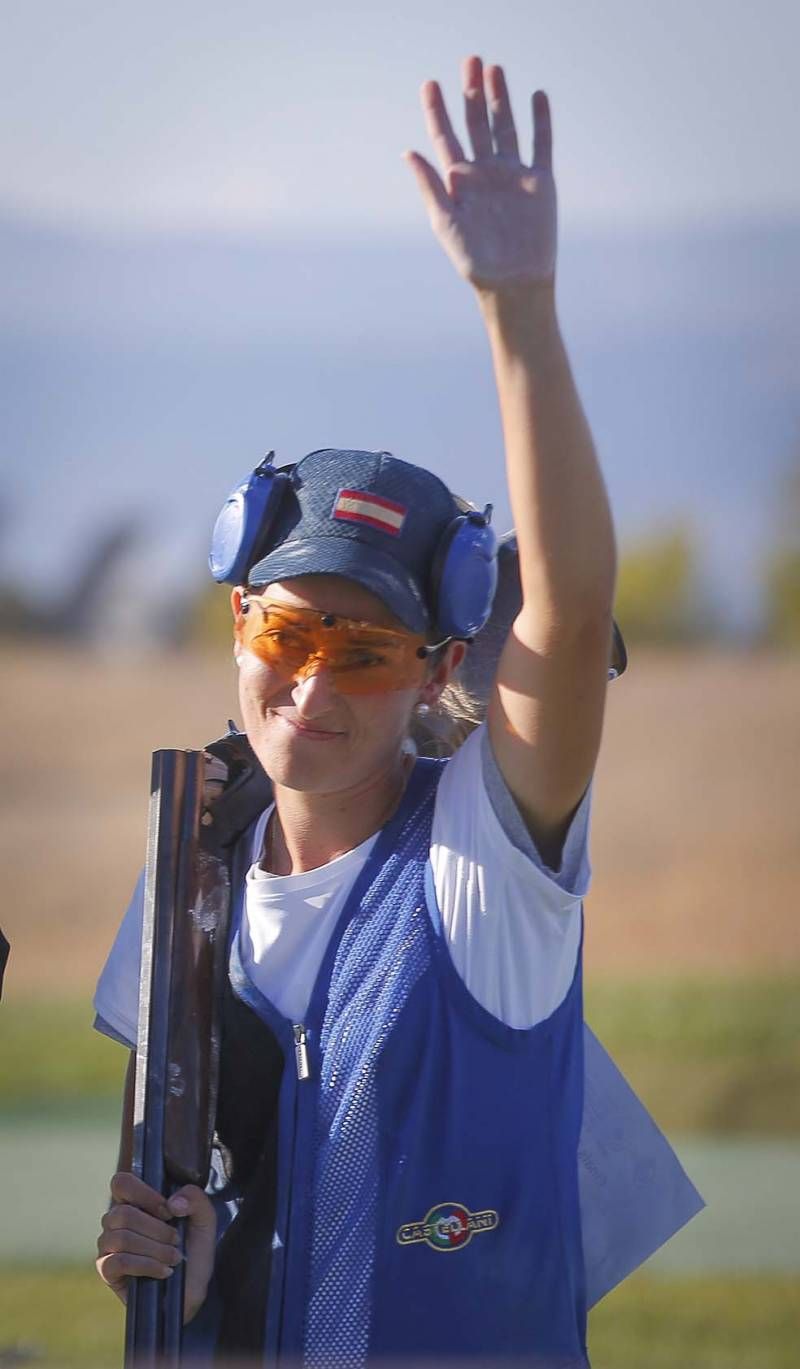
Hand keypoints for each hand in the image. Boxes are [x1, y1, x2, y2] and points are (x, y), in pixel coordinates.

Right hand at [96, 1173, 216, 1323]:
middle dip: (156, 1229)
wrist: (191, 1290)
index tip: (168, 1212)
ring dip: (154, 1249)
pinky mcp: (107, 1270)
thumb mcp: (204, 1219)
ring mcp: (108, 1245)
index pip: (121, 1183)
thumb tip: (172, 1203)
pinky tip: (163, 1272)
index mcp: (136, 1202)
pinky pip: (117, 1262)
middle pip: (123, 1213)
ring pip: (121, 1238)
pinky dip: (145, 1265)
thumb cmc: (193, 1250)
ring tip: (174, 1258)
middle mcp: (116, 1221)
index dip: (144, 1194)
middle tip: (176, 1241)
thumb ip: (195, 1198)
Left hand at [404, 55, 555, 290]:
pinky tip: (536, 96)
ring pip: (505, 126)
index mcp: (459, 182)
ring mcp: (512, 175)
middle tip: (469, 60)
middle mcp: (485, 173)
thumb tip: (408, 153)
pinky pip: (540, 144)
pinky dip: (540, 120)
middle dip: (471, 93)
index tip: (430, 84)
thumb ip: (430, 187)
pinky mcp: (539, 182)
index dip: (437, 111)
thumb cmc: (474, 260)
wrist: (513, 282)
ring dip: (500, 98)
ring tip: (494, 69)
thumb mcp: (446, 222)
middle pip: (476, 123)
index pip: (445, 137)